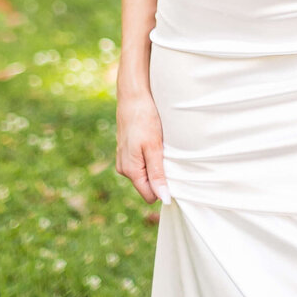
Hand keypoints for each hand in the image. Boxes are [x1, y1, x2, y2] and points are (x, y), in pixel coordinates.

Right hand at [116, 88, 171, 204]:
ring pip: (145, 174)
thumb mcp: (154, 147)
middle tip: (167, 155)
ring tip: (160, 146)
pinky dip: (150, 157)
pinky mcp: (126, 151)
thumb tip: (164, 199)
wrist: (132, 97)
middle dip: (159, 175)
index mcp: (130, 170)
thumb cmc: (144, 119)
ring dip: (155, 164)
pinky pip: (141, 163)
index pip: (150, 195)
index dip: (163, 188)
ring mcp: (123, 160)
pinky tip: (153, 142)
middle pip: (147, 185)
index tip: (173, 172)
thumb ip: (157, 174)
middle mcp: (123, 169)